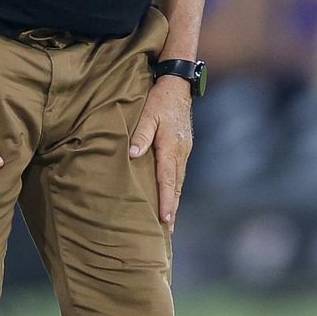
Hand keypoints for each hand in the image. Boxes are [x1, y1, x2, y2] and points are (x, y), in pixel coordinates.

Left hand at [128, 74, 192, 228]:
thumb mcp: (147, 115)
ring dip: (175, 200)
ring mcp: (184, 150)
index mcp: (171, 147)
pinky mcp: (183, 147)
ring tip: (170, 220)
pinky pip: (179, 172)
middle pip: (176, 186)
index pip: (168, 180)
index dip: (166, 201)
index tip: (166, 220)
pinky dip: (175, 187)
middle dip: (173, 208)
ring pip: (179, 181)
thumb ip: (140, 136)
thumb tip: (132, 155)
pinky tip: (171, 194)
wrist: (178, 85)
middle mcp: (181, 152)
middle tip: (169, 231)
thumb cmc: (160, 99)